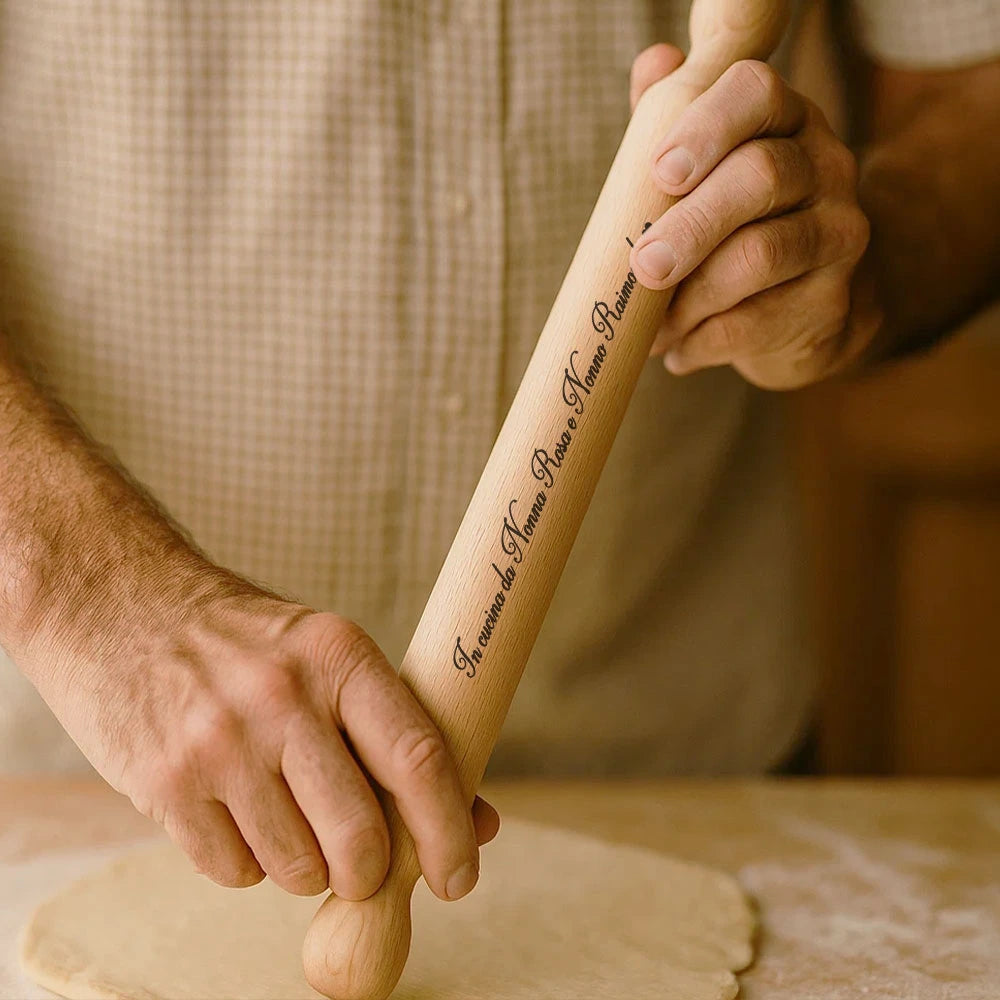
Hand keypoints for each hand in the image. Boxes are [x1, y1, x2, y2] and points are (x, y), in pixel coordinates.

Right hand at [20, 566, 497, 900]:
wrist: (122, 605)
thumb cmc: (245, 644)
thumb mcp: (326, 658)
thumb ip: (395, 736)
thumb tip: (476, 822)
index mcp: (340, 654)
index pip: (417, 758)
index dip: (447, 831)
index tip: (459, 875)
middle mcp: (283, 697)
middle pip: (359, 835)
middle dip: (369, 872)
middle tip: (361, 866)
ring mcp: (220, 742)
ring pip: (296, 867)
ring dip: (304, 866)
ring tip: (284, 814)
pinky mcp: (167, 783)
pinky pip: (235, 872)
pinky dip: (248, 862)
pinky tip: (234, 810)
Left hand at [628, 46, 875, 388]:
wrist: (813, 306)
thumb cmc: (739, 225)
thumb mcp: (709, 168)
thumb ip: (674, 116)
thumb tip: (654, 63)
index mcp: (785, 121)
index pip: (756, 93)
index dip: (706, 127)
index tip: (661, 173)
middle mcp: (825, 167)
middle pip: (760, 178)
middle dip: (690, 224)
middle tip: (643, 266)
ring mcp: (839, 234)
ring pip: (760, 256)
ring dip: (691, 297)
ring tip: (649, 326)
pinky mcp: (834, 301)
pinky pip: (757, 321)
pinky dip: (702, 341)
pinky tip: (675, 353)